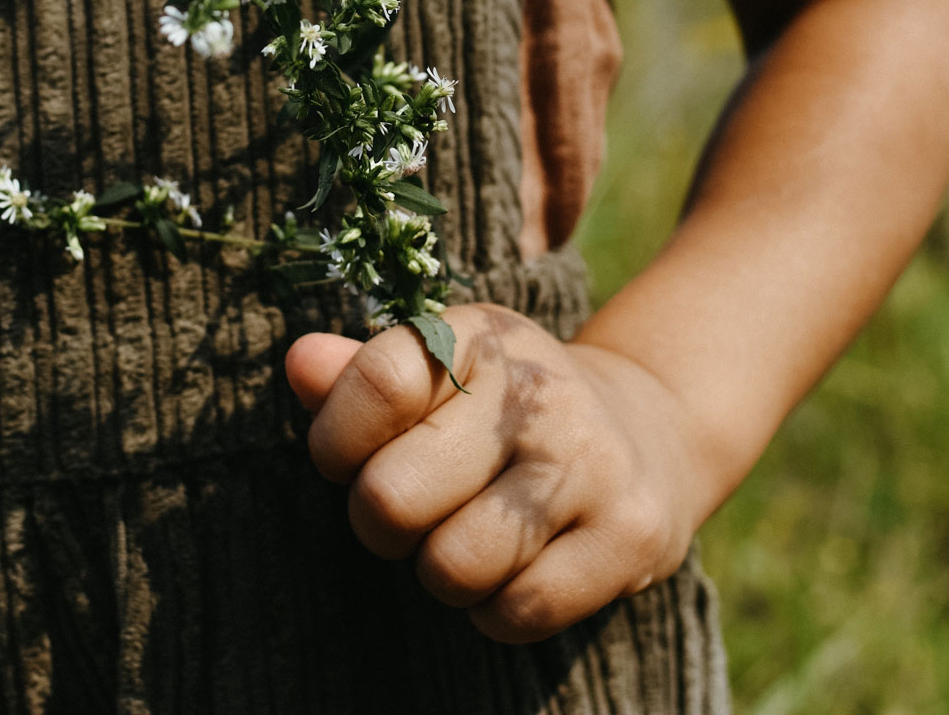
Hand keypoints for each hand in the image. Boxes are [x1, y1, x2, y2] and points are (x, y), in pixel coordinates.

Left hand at [284, 303, 706, 643]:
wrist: (649, 434)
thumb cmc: (504, 411)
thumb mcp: (441, 374)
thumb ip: (364, 374)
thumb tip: (299, 362)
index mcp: (479, 336)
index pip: (376, 383)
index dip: (337, 441)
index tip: (347, 457)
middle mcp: (538, 390)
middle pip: (392, 496)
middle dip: (383, 522)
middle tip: (417, 508)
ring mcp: (590, 461)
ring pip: (452, 567)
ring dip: (444, 572)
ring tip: (470, 536)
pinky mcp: (630, 534)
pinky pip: (517, 612)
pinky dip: (499, 609)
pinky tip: (519, 565)